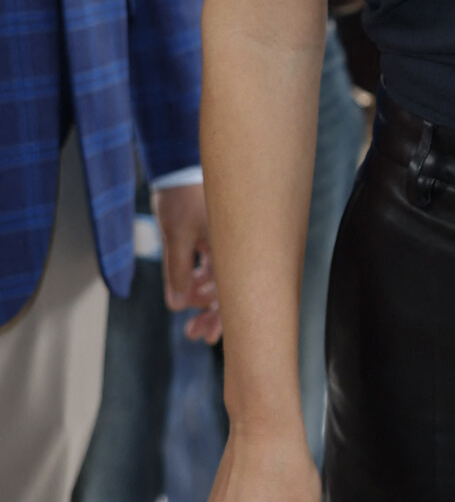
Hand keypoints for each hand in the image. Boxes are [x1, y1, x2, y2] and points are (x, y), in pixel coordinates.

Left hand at [152, 182, 221, 343]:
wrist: (178, 163)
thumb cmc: (182, 195)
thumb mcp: (176, 234)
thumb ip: (177, 270)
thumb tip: (177, 305)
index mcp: (229, 246)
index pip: (231, 291)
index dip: (221, 319)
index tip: (207, 338)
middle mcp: (231, 246)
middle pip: (228, 290)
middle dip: (211, 314)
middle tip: (193, 334)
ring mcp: (222, 242)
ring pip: (217, 279)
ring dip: (200, 297)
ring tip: (185, 311)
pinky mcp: (212, 236)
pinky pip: (210, 265)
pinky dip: (198, 278)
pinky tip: (187, 288)